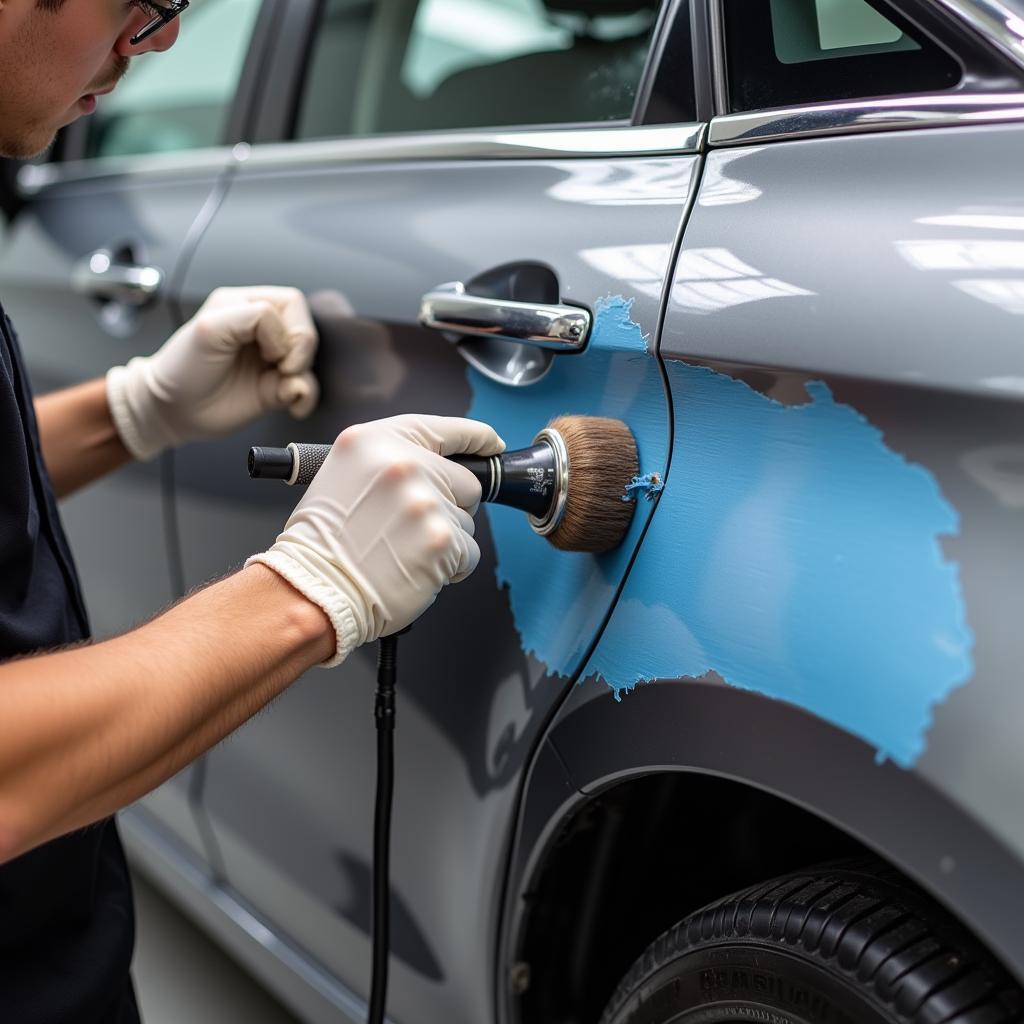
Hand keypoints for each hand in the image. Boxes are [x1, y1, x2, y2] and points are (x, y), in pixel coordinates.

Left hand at [106, 286, 318, 460]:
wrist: (173, 412)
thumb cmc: (181, 369)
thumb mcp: (210, 328)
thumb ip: (252, 317)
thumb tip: (286, 341)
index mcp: (246, 306)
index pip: (292, 304)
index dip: (288, 329)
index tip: (270, 352)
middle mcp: (263, 331)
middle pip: (306, 330)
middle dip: (301, 352)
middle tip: (282, 369)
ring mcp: (271, 360)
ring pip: (310, 361)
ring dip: (303, 377)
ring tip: (280, 388)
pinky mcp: (276, 387)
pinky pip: (307, 387)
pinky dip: (306, 397)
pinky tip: (292, 405)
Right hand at [246, 415, 504, 665]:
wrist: (312, 590)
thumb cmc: (321, 544)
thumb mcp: (343, 476)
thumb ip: (390, 463)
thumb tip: (437, 467)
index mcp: (375, 442)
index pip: (444, 429)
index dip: (475, 439)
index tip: (491, 445)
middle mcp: (402, 465)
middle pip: (464, 481)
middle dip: (449, 505)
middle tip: (411, 528)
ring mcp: (425, 502)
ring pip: (466, 521)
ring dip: (445, 539)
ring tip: (402, 551)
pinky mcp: (442, 540)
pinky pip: (468, 553)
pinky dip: (450, 567)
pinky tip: (415, 568)